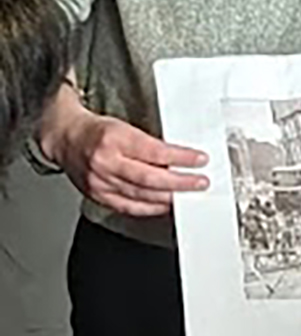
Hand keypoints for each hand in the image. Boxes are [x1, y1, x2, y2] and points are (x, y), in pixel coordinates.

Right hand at [50, 106, 208, 218]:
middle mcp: (106, 162)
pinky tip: (164, 205)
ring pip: (141, 195)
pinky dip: (150, 208)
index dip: (181, 158)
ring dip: (168, 198)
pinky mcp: (98, 196)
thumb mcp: (125, 127)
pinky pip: (128, 207)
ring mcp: (100, 182)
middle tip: (199, 182)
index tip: (199, 160)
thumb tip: (180, 157)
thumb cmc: (98, 131)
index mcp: (115, 139)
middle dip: (180, 182)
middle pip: (150, 178)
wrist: (66, 138)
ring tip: (187, 195)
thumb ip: (150, 143)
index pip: (155, 151)